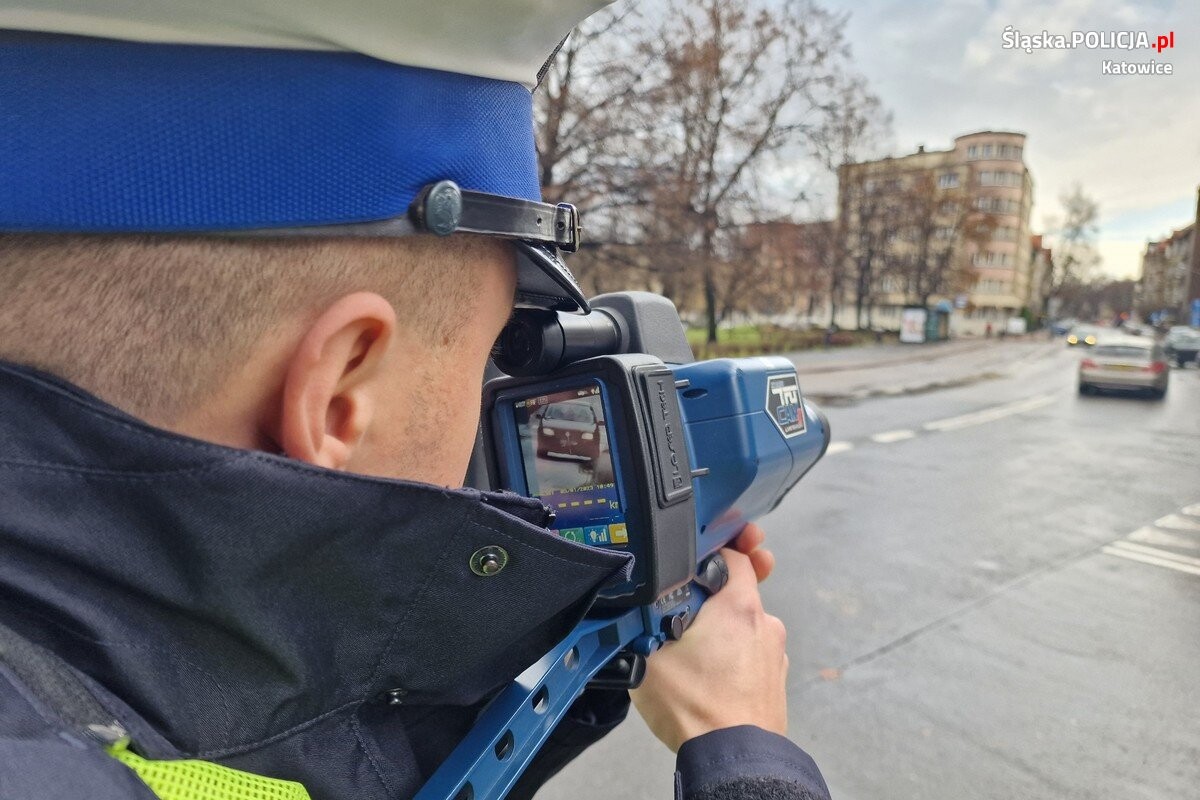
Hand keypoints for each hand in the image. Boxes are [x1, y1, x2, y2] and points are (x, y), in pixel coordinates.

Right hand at [630, 525, 787, 751]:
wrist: (733, 758)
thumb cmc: (698, 710)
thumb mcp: (649, 657)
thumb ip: (640, 624)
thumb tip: (625, 612)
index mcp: (739, 608)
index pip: (735, 555)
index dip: (714, 551)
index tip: (700, 555)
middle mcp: (765, 624)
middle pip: (738, 591)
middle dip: (711, 596)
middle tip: (687, 607)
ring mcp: (774, 653)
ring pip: (743, 625)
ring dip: (720, 630)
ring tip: (692, 651)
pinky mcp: (774, 679)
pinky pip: (750, 654)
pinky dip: (732, 657)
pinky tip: (709, 675)